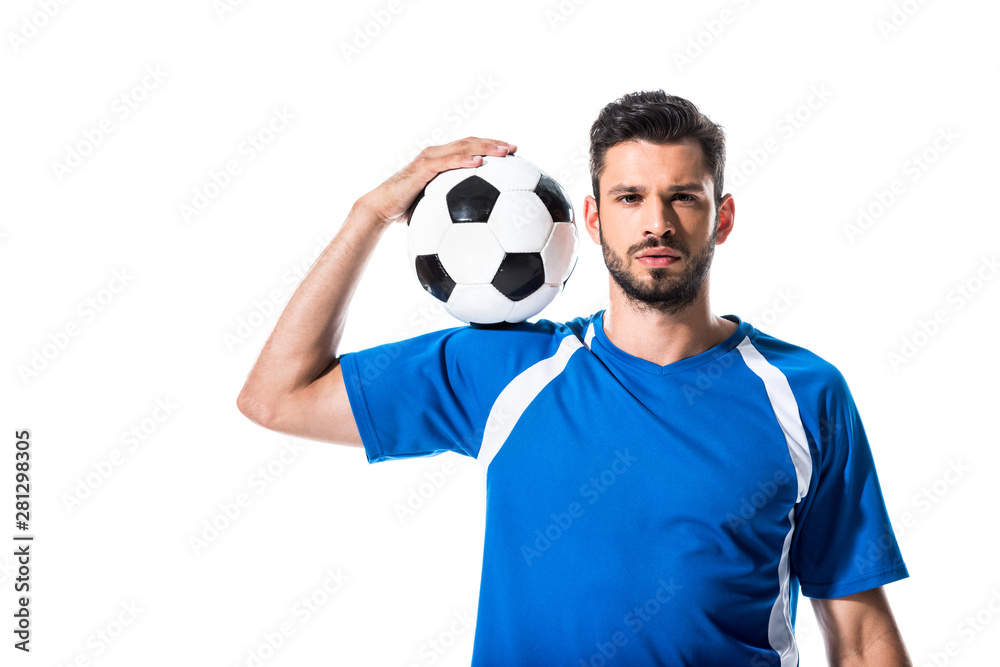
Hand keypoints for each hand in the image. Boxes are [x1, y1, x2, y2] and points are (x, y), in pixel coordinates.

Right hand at [359, 137, 516, 224]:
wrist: (382, 209)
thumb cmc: (406, 210)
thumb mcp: (434, 207)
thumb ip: (451, 207)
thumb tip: (473, 224)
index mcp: (440, 160)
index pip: (469, 148)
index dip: (490, 147)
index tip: (512, 153)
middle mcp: (436, 154)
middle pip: (470, 142)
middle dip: (494, 143)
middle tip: (515, 149)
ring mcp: (429, 159)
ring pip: (462, 148)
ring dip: (485, 148)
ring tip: (504, 152)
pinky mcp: (422, 169)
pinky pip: (447, 163)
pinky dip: (463, 161)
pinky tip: (479, 164)